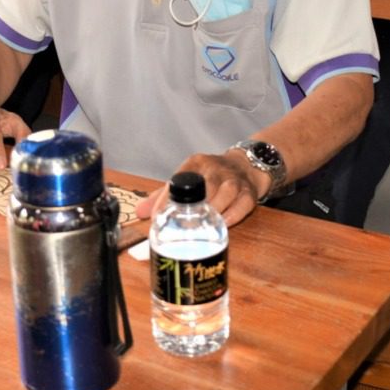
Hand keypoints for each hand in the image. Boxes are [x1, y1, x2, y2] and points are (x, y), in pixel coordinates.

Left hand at [136, 151, 266, 226]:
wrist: (246, 166)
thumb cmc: (210, 176)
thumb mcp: (187, 178)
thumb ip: (164, 195)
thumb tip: (140, 213)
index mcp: (196, 163)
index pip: (179, 178)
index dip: (166, 198)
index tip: (157, 216)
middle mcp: (215, 168)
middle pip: (205, 184)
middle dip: (193, 206)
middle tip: (180, 226)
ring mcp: (234, 179)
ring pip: (226, 192)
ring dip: (214, 210)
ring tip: (202, 227)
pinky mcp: (249, 191)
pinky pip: (243, 203)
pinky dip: (233, 215)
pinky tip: (223, 225)